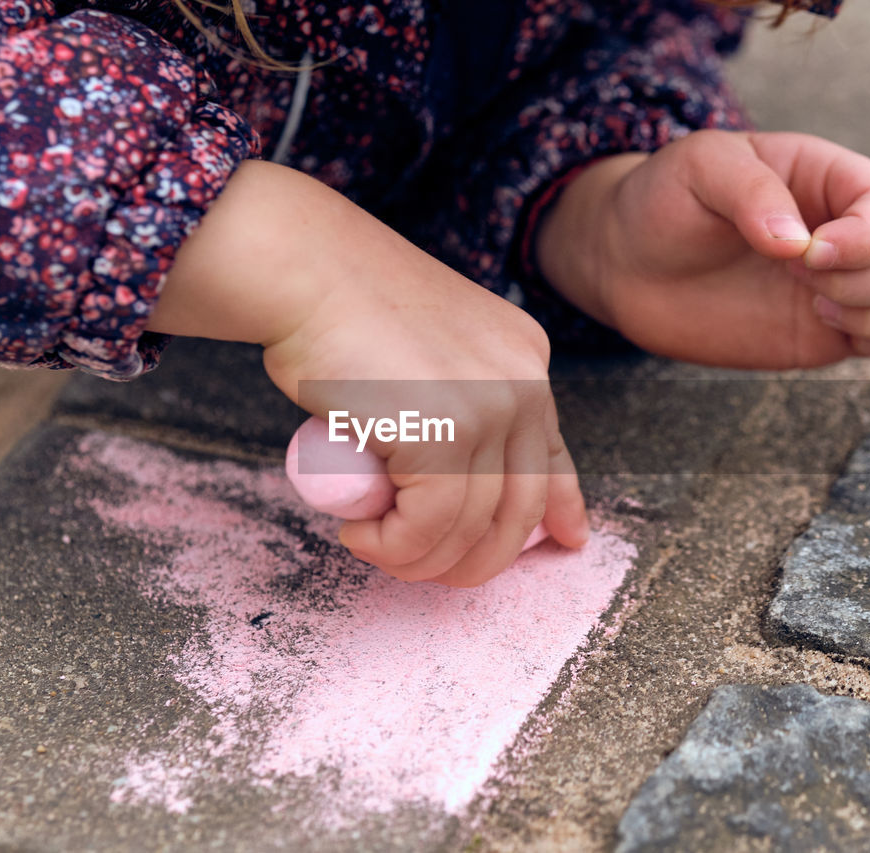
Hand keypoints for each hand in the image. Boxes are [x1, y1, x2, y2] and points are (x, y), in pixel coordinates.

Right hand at [151, 160, 588, 586]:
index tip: (565, 541)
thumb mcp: (427, 346)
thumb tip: (450, 460)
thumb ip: (454, 390)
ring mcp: (488, 408)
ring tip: (375, 545)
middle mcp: (522, 382)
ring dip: (420, 560)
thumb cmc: (340, 302)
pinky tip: (363, 537)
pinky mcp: (443, 434)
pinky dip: (393, 549)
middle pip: (519, 507)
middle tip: (426, 569)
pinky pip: (428, 528)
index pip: (553, 453)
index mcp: (525, 356)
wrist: (304, 268)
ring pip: (471, 529)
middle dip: (476, 558)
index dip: (560, 508)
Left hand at [535, 131, 869, 367]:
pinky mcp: (831, 332)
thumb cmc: (664, 201)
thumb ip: (750, 193)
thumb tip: (796, 244)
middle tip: (799, 282)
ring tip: (816, 309)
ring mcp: (844, 283)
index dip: (868, 236)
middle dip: (868, 281)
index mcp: (827, 177)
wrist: (628, 262)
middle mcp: (848, 229)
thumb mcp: (698, 169)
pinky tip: (831, 331)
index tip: (809, 255)